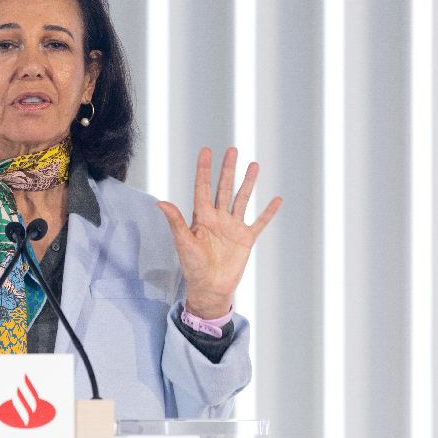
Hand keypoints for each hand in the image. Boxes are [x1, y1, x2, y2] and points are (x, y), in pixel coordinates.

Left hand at [158, 147, 280, 318]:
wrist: (210, 288)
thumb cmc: (193, 267)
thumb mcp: (183, 242)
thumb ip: (176, 221)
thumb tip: (161, 202)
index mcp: (202, 217)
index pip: (203, 187)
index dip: (204, 169)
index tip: (206, 151)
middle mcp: (218, 218)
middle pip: (224, 188)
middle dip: (228, 169)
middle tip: (232, 150)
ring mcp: (233, 227)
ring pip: (242, 199)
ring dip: (248, 183)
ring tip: (254, 165)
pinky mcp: (246, 239)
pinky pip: (260, 222)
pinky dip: (268, 212)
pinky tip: (276, 199)